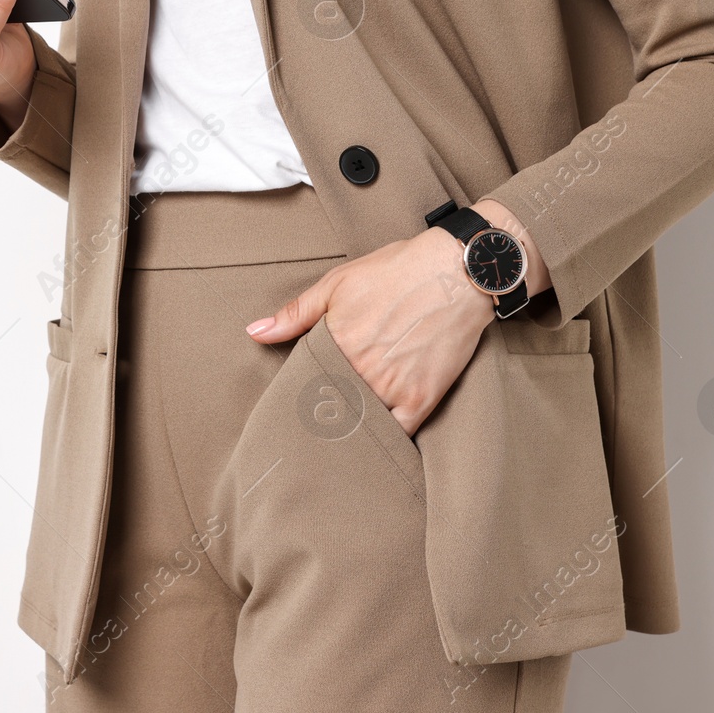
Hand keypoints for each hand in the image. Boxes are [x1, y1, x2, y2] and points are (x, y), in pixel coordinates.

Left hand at [245, 200, 548, 436]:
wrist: (458, 270)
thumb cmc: (398, 270)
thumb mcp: (339, 283)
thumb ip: (295, 313)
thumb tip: (254, 332)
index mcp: (335, 342)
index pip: (305, 385)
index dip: (300, 396)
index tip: (296, 406)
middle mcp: (361, 369)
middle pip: (331, 407)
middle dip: (323, 416)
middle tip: (316, 426)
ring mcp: (393, 386)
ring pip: (361, 424)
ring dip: (351, 431)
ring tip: (340, 438)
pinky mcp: (423, 397)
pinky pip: (399, 433)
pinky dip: (386, 439)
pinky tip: (375, 442)